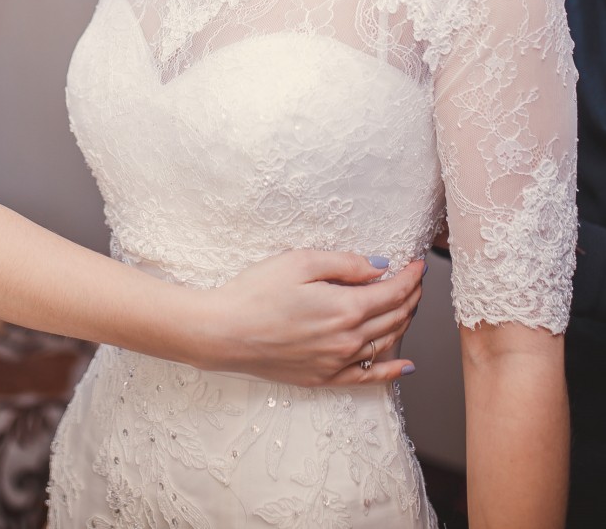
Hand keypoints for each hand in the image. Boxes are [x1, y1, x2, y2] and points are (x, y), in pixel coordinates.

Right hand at [193, 250, 422, 386]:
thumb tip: (379, 267)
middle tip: (415, 282)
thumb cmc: (256, 293)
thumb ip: (345, 264)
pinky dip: (391, 371)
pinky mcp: (322, 378)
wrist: (222, 332)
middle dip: (411, 296)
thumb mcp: (301, 262)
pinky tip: (405, 366)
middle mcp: (347, 340)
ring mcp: (336, 363)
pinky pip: (367, 378)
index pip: (393, 291)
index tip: (418, 265)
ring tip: (409, 307)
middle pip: (395, 317)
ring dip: (404, 323)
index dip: (411, 277)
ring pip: (386, 343)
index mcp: (346, 308)